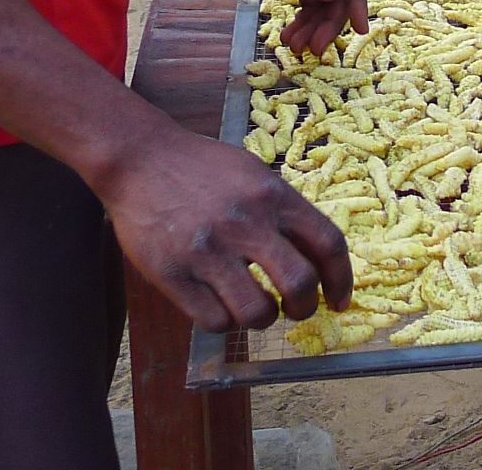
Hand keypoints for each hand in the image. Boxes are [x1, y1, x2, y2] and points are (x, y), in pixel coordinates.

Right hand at [96, 124, 353, 329]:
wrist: (140, 159)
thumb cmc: (203, 168)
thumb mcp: (255, 175)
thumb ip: (286, 212)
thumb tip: (319, 259)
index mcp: (273, 196)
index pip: (328, 244)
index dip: (341, 280)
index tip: (340, 301)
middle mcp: (245, 223)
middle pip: (299, 284)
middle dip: (305, 308)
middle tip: (297, 310)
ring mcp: (207, 251)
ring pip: (256, 312)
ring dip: (263, 319)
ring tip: (255, 308)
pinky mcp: (172, 274)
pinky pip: (213, 321)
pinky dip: (225, 322)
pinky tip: (221, 307)